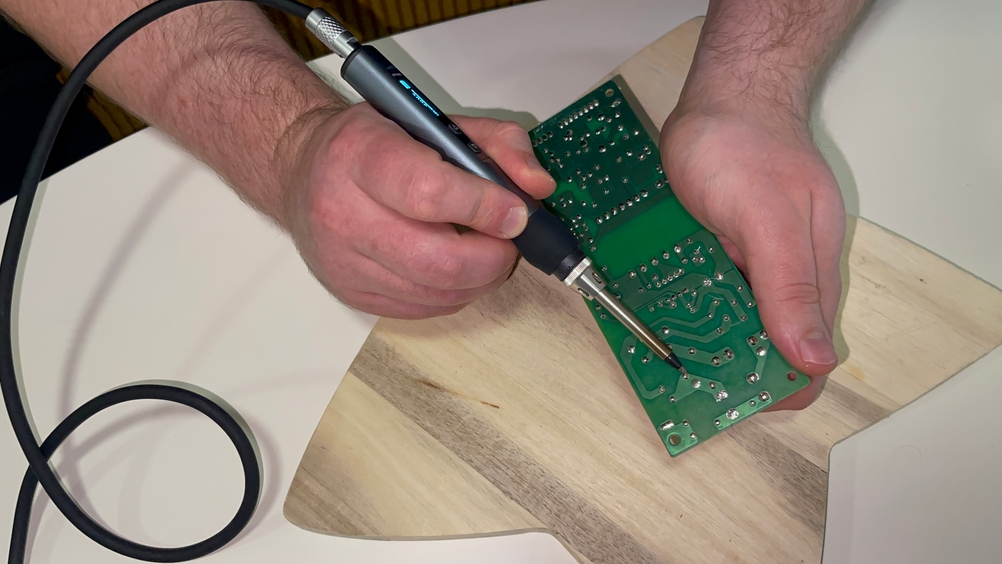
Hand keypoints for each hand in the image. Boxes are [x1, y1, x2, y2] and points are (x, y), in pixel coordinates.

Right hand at [281, 103, 555, 317]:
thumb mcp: (434, 120)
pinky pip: (424, 308)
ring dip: (481, 278)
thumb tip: (538, 187)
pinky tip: (458, 266)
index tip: (516, 212)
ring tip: (487, 250)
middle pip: (436, 261)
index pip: (427, 193)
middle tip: (510, 240)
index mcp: (361, 155)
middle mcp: (342, 211)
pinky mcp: (350, 294)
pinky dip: (456, 292)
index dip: (484, 207)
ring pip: (436, 293)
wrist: (303, 170)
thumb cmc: (373, 144)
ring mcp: (342, 261)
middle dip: (493, 257)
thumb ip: (497, 143)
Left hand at [660, 108, 844, 409]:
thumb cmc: (748, 144)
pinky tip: (652, 306)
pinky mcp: (723, 248)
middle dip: (725, 365)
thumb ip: (788, 285)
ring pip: (729, 321)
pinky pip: (705, 289)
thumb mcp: (766, 217)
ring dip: (699, 336)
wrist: (723, 93)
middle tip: (678, 373)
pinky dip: (682, 302)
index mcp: (813, 276)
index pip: (807, 359)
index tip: (727, 398)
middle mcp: (786, 277)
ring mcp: (752, 262)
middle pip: (763, 346)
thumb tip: (814, 358)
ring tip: (658, 343)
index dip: (774, 388)